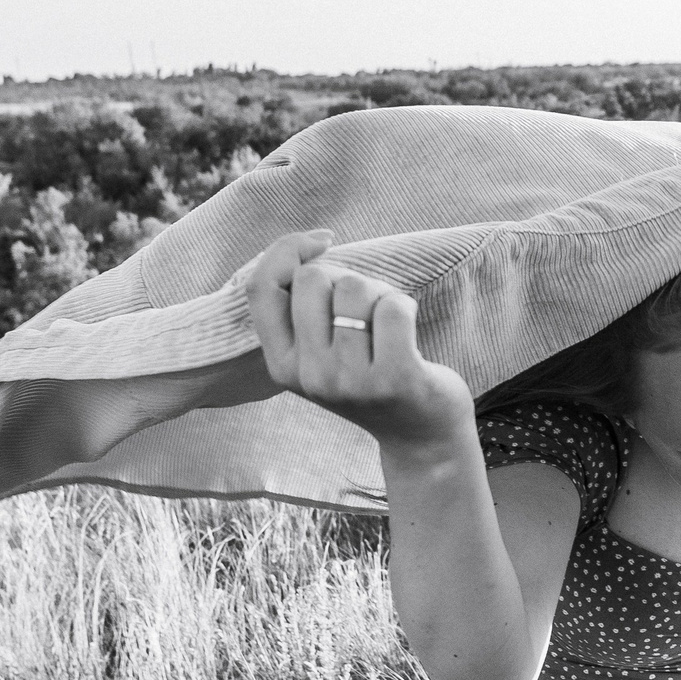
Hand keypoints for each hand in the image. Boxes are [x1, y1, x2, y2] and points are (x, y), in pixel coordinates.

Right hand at [246, 229, 473, 453]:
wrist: (420, 437)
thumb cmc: (371, 377)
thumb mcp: (321, 352)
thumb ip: (303, 308)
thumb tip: (311, 245)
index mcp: (281, 365)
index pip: (260, 288)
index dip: (285, 250)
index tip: (321, 242)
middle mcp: (308, 375)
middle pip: (312, 278)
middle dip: (346, 278)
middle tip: (366, 310)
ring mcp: (349, 380)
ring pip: (356, 288)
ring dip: (380, 295)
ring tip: (388, 328)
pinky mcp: (393, 378)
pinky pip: (392, 307)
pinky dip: (405, 306)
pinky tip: (408, 333)